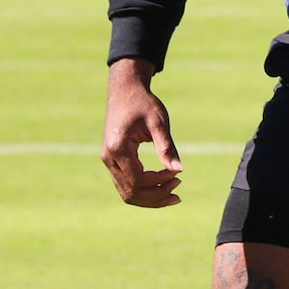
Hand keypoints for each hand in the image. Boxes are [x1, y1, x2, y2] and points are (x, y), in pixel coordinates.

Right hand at [103, 59, 182, 205]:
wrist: (125, 90)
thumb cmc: (143, 103)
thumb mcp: (158, 122)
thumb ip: (167, 147)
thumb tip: (179, 170)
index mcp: (118, 147)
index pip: (138, 180)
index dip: (159, 182)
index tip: (177, 174)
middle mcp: (109, 158)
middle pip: (131, 192)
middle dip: (156, 196)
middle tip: (178, 186)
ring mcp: (109, 161)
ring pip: (127, 193)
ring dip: (150, 198)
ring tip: (174, 195)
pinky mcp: (113, 161)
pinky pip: (126, 185)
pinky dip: (144, 191)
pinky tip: (162, 189)